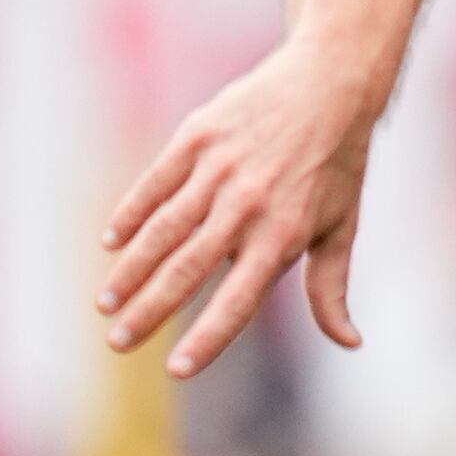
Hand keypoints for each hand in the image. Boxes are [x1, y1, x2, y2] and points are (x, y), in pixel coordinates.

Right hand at [95, 40, 386, 375]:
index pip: (239, 301)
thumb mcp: (341, 228)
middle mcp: (247, 206)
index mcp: (284, 236)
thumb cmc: (337, 166)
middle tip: (117, 343)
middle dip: (149, 311)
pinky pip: (155, 182)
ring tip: (106, 303)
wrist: (329, 84)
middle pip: (187, 270)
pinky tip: (111, 242)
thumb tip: (349, 343)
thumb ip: (331, 289)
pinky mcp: (197, 136)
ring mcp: (219, 169)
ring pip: (163, 230)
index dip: (208, 338)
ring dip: (130, 270)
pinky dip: (131, 213)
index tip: (176, 370)